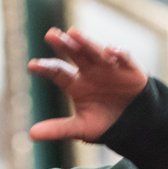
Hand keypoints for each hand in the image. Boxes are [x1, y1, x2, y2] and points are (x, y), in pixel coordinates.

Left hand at [27, 27, 148, 142]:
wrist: (135, 123)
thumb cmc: (106, 122)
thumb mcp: (81, 128)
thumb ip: (58, 129)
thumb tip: (31, 134)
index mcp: (75, 83)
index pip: (57, 71)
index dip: (46, 67)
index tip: (32, 66)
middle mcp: (90, 70)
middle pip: (74, 54)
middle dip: (63, 44)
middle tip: (51, 35)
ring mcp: (109, 67)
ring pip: (95, 51)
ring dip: (86, 42)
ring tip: (74, 34)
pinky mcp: (129, 68)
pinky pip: (123, 58)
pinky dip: (118, 54)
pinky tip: (111, 51)